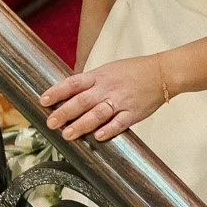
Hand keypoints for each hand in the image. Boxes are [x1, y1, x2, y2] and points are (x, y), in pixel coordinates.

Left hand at [38, 55, 167, 140]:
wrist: (162, 73)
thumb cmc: (134, 71)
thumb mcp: (109, 70)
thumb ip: (91, 81)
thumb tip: (69, 94)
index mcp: (100, 76)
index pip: (74, 83)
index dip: (57, 91)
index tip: (43, 100)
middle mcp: (108, 88)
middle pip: (82, 101)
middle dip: (64, 112)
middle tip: (50, 123)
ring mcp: (121, 101)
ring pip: (98, 114)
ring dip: (81, 125)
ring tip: (67, 134)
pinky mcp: (134, 113)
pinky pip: (120, 123)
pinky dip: (109, 130)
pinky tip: (98, 136)